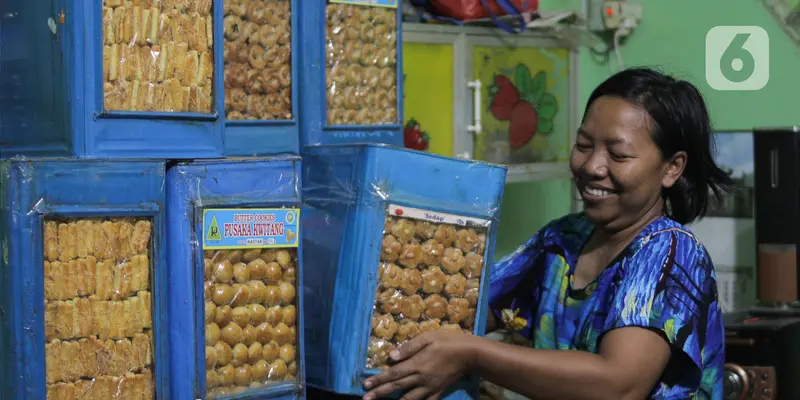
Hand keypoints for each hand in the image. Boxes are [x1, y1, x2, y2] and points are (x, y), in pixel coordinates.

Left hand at [362, 331, 477, 399]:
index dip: (378, 380)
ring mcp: (430, 387)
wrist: (470, 354)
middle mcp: (420, 378)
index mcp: (416, 364)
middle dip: (379, 394)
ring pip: (409, 398)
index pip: (392, 373)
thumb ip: (408, 348)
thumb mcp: (427, 338)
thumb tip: (390, 357)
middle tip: (365, 399)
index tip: (365, 385)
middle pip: (396, 387)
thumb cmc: (448, 341)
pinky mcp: (438, 391)